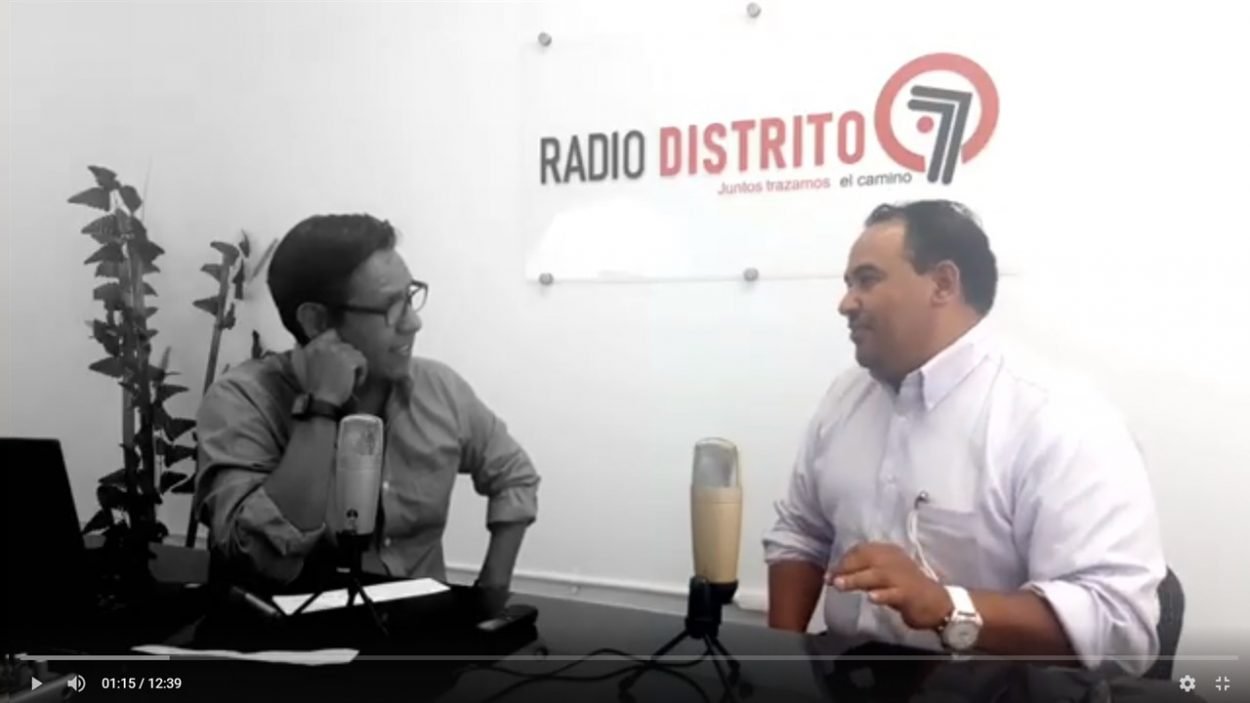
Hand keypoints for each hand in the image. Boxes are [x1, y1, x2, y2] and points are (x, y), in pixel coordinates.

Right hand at [291, 329, 366, 406]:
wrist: (321, 400)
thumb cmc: (314, 388)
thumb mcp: (302, 367)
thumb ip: (303, 352)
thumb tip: (303, 343)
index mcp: (313, 345)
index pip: (332, 334)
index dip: (339, 346)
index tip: (340, 358)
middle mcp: (324, 345)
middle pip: (346, 345)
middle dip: (347, 358)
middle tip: (343, 372)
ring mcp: (337, 351)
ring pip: (356, 353)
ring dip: (355, 366)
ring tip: (349, 378)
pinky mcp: (349, 360)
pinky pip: (362, 362)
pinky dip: (361, 373)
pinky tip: (355, 382)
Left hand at [828, 542, 953, 630]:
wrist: (936, 603)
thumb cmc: (905, 588)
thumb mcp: (883, 575)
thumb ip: (863, 572)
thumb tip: (837, 575)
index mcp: (889, 552)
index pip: (863, 550)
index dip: (845, 560)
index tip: (831, 572)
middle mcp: (895, 560)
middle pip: (867, 559)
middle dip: (847, 568)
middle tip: (830, 579)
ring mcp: (903, 577)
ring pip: (877, 575)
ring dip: (857, 580)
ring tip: (840, 585)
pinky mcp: (910, 594)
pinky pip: (894, 593)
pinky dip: (882, 595)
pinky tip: (871, 598)